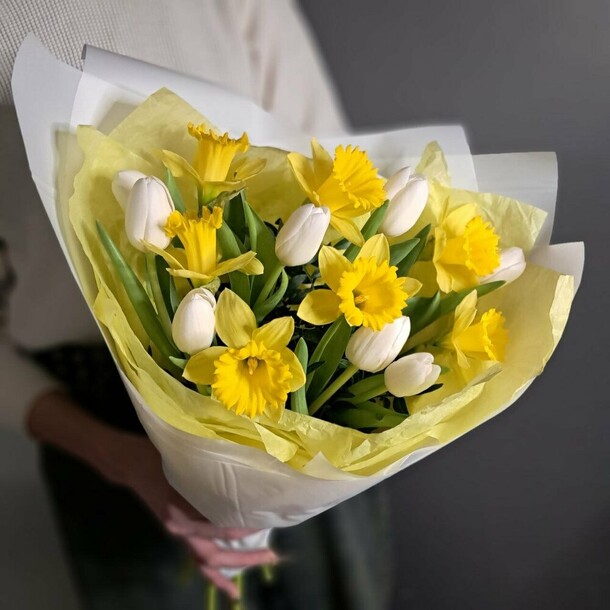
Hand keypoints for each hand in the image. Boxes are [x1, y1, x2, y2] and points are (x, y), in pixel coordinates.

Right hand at [109, 434, 276, 599]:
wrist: (134, 463)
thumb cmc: (164, 457)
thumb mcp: (188, 464)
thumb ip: (211, 480)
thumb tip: (245, 488)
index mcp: (183, 511)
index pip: (219, 528)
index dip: (244, 529)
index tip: (266, 524)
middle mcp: (180, 526)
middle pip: (213, 554)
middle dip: (244, 559)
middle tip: (271, 557)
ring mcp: (178, 531)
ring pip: (203, 561)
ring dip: (227, 572)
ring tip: (247, 581)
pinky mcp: (178, 531)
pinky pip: (195, 557)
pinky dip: (211, 571)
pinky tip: (225, 581)